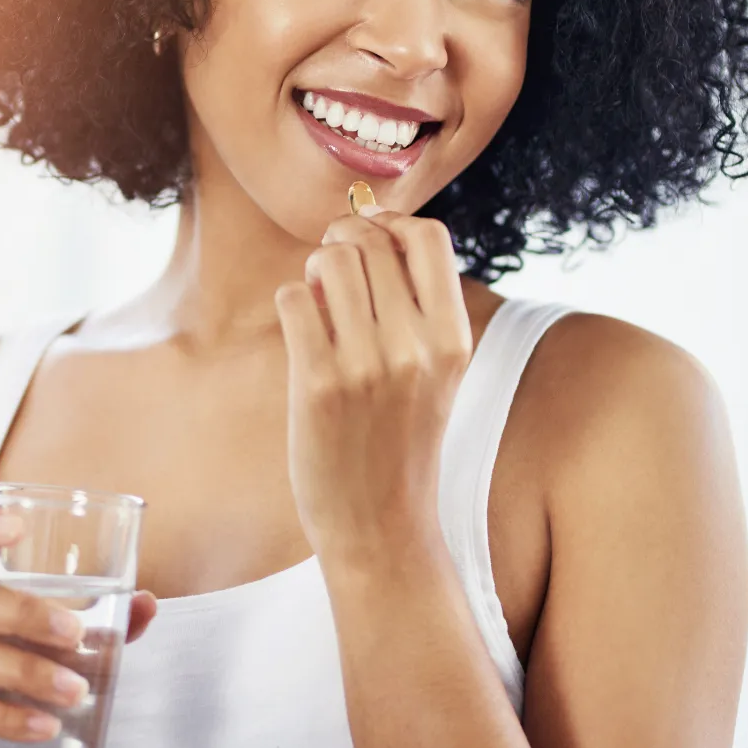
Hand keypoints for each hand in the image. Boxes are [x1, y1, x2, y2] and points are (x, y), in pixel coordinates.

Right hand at [0, 509, 156, 747]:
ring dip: (25, 670)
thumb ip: (97, 621)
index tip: (18, 525)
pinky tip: (46, 726)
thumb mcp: (43, 643)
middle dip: (22, 610)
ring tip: (76, 690)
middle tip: (77, 631)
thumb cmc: (1, 674)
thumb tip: (147, 603)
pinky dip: (7, 717)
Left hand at [273, 206, 472, 564]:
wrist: (380, 525)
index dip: (392, 222)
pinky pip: (295, 299)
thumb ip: (416, 308)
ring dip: (315, 268)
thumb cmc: (401, 441)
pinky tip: (303, 332)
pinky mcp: (319, 384)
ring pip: (330, 260)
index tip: (371, 237)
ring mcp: (368, 364)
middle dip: (342, 240)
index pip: (429, 236)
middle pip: (371, 239)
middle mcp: (416, 346)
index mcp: (453, 339)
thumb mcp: (435, 373)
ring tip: (318, 297)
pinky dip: (293, 303)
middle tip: (332, 267)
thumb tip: (368, 232)